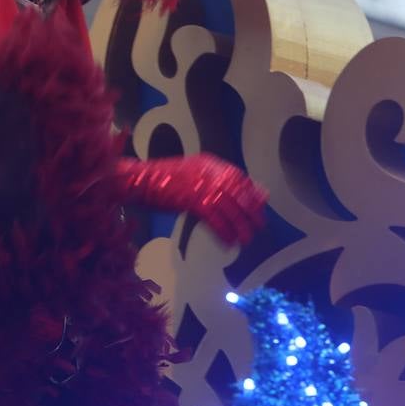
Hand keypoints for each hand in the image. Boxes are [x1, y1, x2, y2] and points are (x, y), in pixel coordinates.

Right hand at [114, 155, 266, 246]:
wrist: (143, 179)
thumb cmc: (163, 178)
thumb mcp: (191, 171)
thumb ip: (211, 179)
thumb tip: (231, 195)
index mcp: (211, 164)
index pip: (240, 178)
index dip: (252, 192)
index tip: (262, 204)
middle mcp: (210, 173)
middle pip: (238, 194)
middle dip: (251, 211)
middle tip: (259, 224)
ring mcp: (202, 186)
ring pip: (229, 209)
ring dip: (240, 226)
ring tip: (246, 238)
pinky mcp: (193, 200)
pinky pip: (214, 219)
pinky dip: (223, 231)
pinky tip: (228, 241)